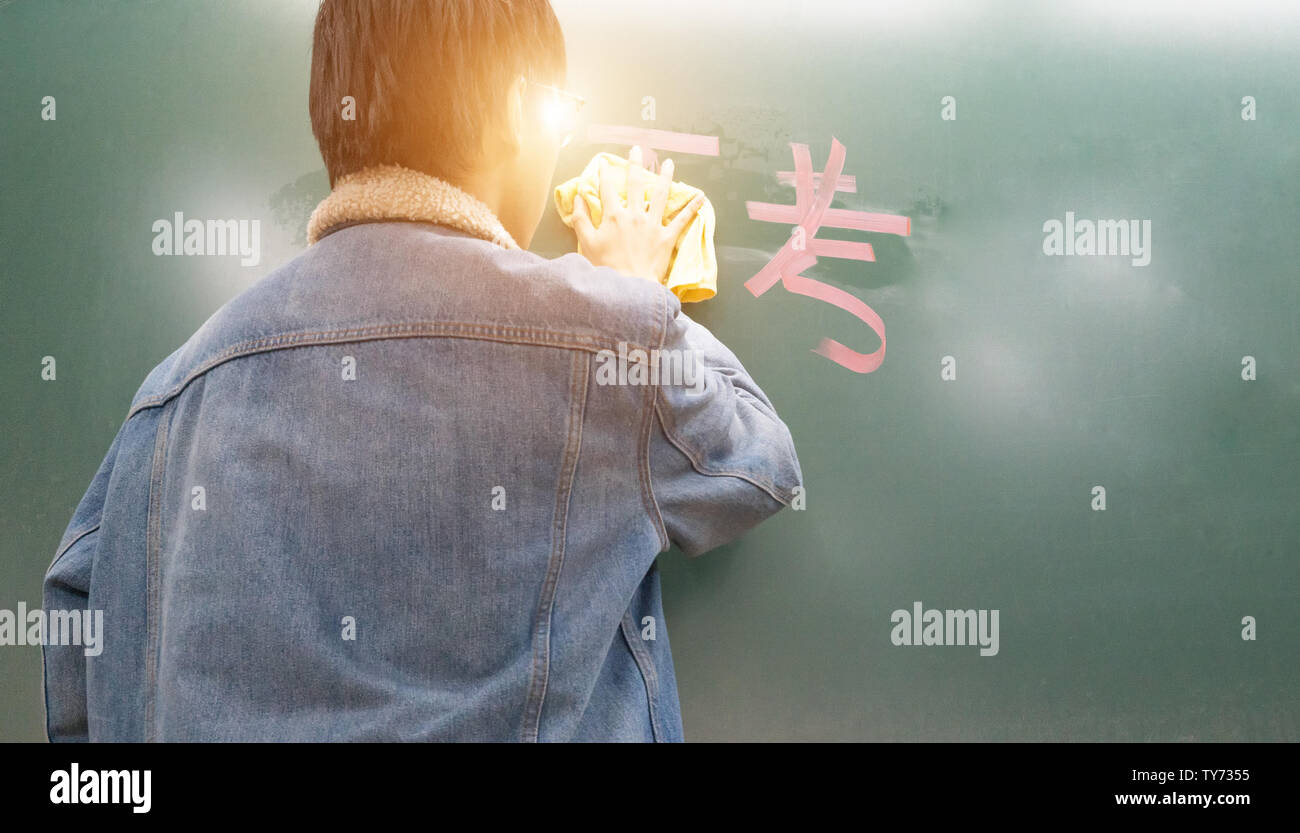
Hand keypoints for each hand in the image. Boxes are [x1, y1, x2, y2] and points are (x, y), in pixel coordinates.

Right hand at [571, 147, 703, 284]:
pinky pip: (682, 220)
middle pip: (635, 185)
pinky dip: (692, 208)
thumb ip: (581, 220)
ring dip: (665, 177)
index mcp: (614, 216)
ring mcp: (652, 225)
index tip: (605, 163)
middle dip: (635, 165)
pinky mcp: (667, 238)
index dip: (604, 174)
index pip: (607, 189)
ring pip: (660, 195)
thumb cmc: (606, 268)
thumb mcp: (586, 244)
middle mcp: (634, 215)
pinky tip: (701, 196)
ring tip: (669, 163)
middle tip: (638, 149)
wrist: (629, 287)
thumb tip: (578, 199)